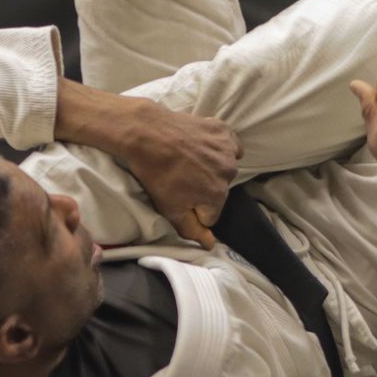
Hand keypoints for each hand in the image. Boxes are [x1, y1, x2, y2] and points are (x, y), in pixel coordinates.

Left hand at [115, 101, 241, 247]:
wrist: (147, 132)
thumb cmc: (155, 172)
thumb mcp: (169, 209)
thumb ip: (192, 230)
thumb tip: (210, 245)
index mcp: (217, 196)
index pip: (210, 215)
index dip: (193, 209)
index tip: (179, 197)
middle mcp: (229, 173)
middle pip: (219, 191)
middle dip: (204, 188)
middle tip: (181, 178)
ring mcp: (227, 150)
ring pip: (224, 169)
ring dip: (211, 168)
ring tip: (188, 161)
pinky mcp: (223, 130)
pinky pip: (230, 146)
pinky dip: (220, 149)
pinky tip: (202, 147)